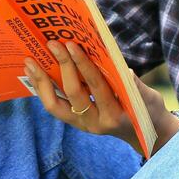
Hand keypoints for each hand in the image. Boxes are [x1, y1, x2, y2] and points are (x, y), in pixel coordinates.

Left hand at [24, 40, 178, 153]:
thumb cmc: (148, 108)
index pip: (96, 86)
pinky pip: (55, 107)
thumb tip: (118, 66)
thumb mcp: (147, 96)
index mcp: (114, 115)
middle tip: (53, 44)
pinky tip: (34, 73)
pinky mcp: (75, 123)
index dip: (83, 64)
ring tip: (30, 62)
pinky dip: (43, 90)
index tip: (72, 45)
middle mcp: (95, 123)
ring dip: (42, 82)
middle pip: (74, 93)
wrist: (147, 134)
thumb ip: (133, 83)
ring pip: (55, 105)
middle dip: (63, 66)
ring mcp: (82, 125)